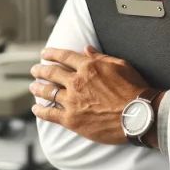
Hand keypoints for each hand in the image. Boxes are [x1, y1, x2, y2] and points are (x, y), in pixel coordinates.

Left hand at [29, 46, 156, 145]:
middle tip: (35, 69)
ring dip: (38, 88)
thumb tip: (87, 50)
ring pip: (47, 92)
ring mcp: (72, 101)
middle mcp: (77, 82)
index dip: (52, 53)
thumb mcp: (120, 65)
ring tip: (32, 86)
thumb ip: (101, 57)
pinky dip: (41, 110)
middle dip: (41, 70)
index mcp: (88, 66)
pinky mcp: (71, 119)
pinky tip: (36, 108)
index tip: (45, 53)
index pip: (64, 57)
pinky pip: (50, 113)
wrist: (137, 115)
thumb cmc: (133, 90)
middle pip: (52, 73)